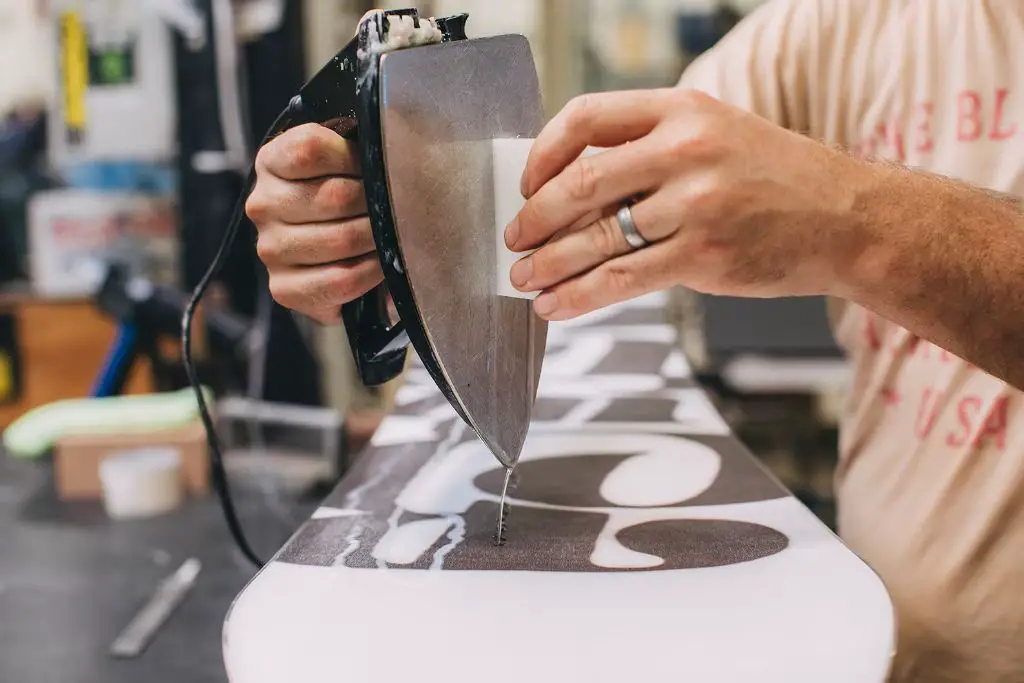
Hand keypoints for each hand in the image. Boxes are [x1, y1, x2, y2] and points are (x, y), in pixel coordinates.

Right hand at [247, 123, 380, 324]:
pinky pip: (340, 280)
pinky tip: (380, 264)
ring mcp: (269, 249)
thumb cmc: (346, 194)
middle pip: (335, 197)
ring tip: (390, 235)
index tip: (372, 168)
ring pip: (340, 239)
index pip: (311, 149)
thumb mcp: (347, 160)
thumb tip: (396, 160)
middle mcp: (262, 205)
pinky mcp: (283, 288)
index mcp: (272, 162)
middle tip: (397, 208)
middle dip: (375, 203)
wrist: (333, 248)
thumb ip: (359, 151)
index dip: (354, 158)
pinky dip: (371, 272)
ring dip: (377, 238)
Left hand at [504, 89, 868, 319]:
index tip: (528, 184)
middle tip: (514, 239)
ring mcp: (695, 205)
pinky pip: (623, 279)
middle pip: (581, 183)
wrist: (847, 218)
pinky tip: (557, 305)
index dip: (544, 153)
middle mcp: (686, 151)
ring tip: (525, 279)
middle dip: (535, 218)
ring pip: (597, 238)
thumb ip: (651, 149)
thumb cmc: (776, 179)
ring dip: (549, 264)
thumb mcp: (717, 134)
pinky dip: (581, 295)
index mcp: (682, 110)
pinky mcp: (703, 256)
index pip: (587, 117)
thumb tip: (575, 187)